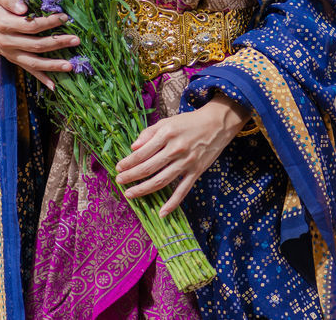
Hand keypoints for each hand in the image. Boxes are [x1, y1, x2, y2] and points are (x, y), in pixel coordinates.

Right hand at [0, 0, 77, 89]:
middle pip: (36, 45)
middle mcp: (6, 42)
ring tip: (70, 65)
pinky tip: (55, 86)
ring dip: (52, 65)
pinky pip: (28, 70)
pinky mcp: (13, 60)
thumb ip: (11, 0)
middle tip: (76, 40)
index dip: (49, 22)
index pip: (30, 26)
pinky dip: (42, 79)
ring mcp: (10, 54)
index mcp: (4, 25)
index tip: (65, 18)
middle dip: (57, 43)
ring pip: (33, 62)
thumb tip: (24, 8)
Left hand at [115, 94, 249, 216]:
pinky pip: (182, 190)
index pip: (142, 152)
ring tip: (130, 194)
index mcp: (166, 134)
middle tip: (119, 181)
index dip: (128, 162)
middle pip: (148, 168)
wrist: (217, 123)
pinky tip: (161, 213)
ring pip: (161, 180)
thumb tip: (133, 147)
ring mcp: (186, 162)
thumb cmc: (190, 122)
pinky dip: (172, 203)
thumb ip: (149, 133)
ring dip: (143, 189)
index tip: (118, 167)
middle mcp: (176, 149)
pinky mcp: (196, 171)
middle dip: (131, 176)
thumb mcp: (168, 121)